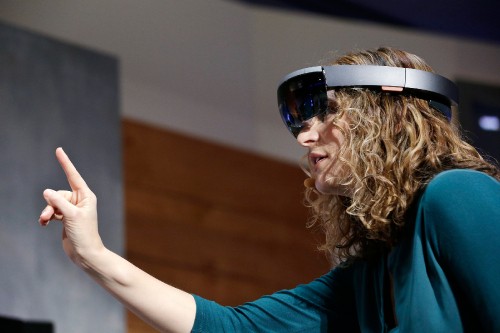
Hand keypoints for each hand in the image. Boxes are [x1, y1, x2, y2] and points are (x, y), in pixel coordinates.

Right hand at [39, 148, 103, 265]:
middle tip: (49, 215)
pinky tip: (43, 223)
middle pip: (58, 193)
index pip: (73, 176)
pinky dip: (46, 216)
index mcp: (86, 196)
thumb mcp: (70, 216)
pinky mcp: (65, 218)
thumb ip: (58, 202)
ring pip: (53, 203)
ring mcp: (72, 209)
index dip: (65, 163)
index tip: (59, 150)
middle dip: (51, 203)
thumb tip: (46, 191)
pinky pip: (52, 211)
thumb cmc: (84, 234)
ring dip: (47, 211)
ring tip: (44, 220)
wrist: (85, 253)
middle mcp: (80, 200)